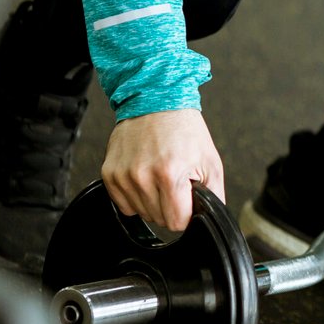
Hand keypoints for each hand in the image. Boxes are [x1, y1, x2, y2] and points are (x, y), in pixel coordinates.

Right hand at [102, 109, 225, 230]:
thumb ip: (214, 194)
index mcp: (170, 174)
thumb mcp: (210, 160)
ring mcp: (122, 176)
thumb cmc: (184, 128)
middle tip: (176, 180)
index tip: (188, 199)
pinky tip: (146, 176)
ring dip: (153, 201)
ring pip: (141, 213)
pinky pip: (123, 205)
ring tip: (160, 174)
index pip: (177, 222)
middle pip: (159, 219)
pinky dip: (136, 196)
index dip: (187, 213)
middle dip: (171, 206)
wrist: (155, 101)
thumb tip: (210, 217)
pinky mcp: (109, 174)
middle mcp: (142, 176)